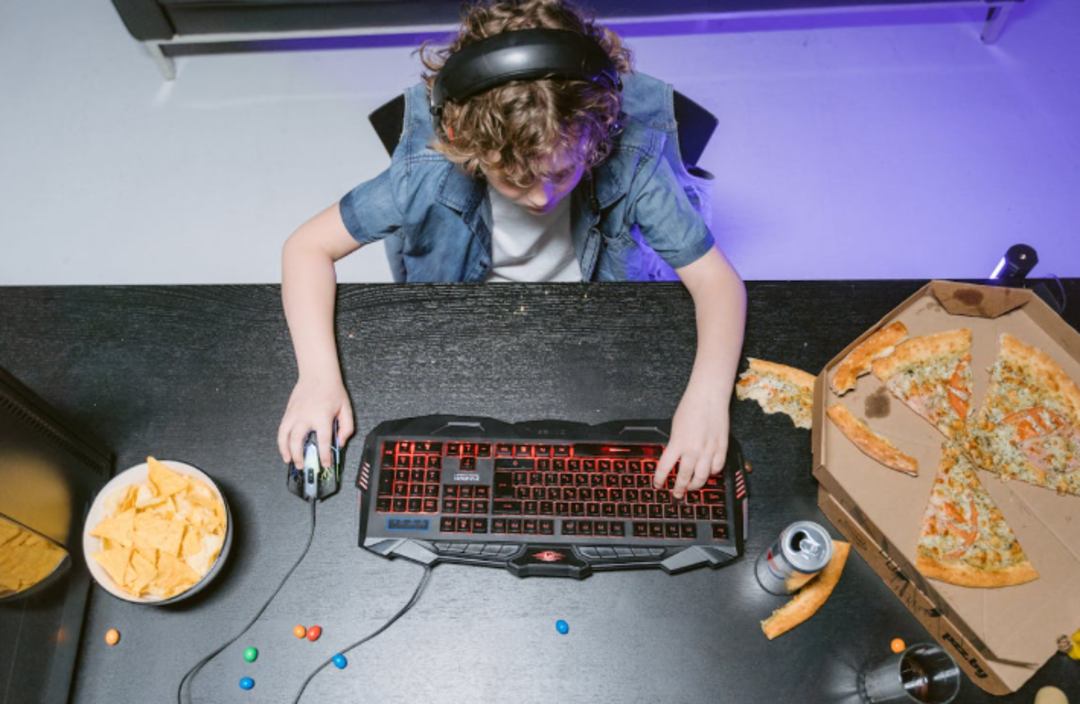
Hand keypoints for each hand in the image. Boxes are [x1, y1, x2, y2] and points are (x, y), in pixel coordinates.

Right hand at [277, 375, 354, 469]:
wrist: (318, 374)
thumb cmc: (332, 390)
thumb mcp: (346, 408)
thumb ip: (346, 428)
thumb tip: (340, 443)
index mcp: (322, 417)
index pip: (323, 441)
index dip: (324, 456)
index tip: (325, 464)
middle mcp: (306, 417)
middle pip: (298, 441)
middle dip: (299, 457)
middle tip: (303, 466)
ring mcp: (294, 414)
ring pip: (285, 436)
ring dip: (285, 451)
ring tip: (289, 461)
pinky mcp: (288, 412)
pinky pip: (282, 429)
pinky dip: (281, 441)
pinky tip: (284, 448)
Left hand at [652, 384, 729, 498]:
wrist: (708, 396)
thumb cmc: (690, 407)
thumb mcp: (675, 427)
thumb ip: (676, 444)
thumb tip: (674, 458)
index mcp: (677, 443)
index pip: (665, 468)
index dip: (660, 479)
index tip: (658, 485)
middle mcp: (693, 449)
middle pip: (684, 477)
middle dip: (679, 489)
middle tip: (676, 494)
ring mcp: (709, 450)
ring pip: (702, 477)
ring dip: (695, 485)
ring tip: (691, 488)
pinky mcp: (721, 447)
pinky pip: (717, 467)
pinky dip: (712, 473)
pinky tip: (708, 473)